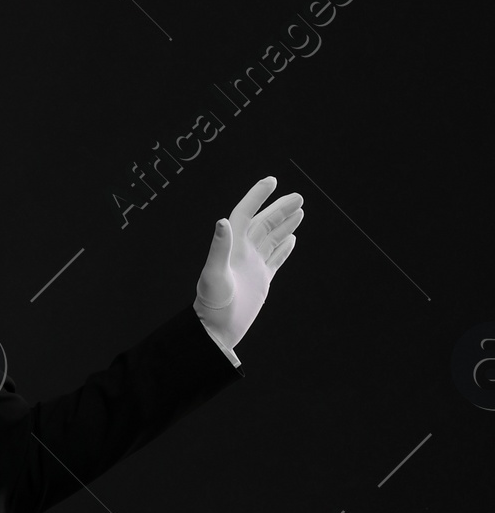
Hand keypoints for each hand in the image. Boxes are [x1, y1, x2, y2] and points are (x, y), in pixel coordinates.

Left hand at [194, 175, 302, 351]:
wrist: (216, 331)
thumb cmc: (211, 305)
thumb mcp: (214, 276)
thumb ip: (219, 248)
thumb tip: (223, 222)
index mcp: (232, 247)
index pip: (245, 214)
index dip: (257, 196)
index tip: (272, 181)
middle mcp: (242, 253)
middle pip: (264, 223)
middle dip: (280, 209)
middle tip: (299, 197)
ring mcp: (252, 266)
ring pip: (271, 238)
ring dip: (284, 224)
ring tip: (300, 211)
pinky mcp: (261, 280)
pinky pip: (275, 259)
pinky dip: (284, 248)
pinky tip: (292, 239)